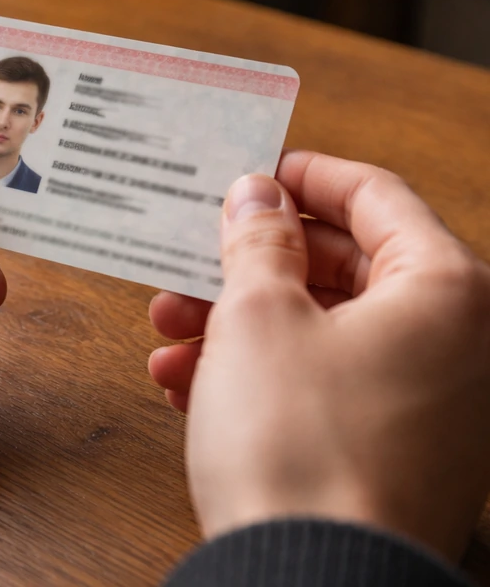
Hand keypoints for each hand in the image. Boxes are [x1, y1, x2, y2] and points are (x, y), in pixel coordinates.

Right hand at [148, 150, 489, 560]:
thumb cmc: (299, 446)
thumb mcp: (259, 316)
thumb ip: (258, 240)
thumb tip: (258, 195)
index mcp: (443, 291)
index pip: (375, 196)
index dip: (305, 176)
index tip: (252, 173)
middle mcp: (454, 343)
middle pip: (342, 268)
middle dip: (250, 265)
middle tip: (189, 260)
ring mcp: (429, 403)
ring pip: (323, 331)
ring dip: (239, 325)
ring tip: (170, 333)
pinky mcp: (395, 450)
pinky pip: (326, 386)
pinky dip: (261, 376)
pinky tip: (190, 385)